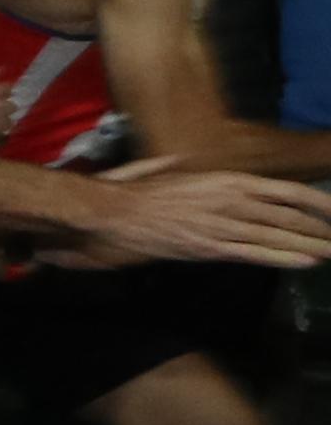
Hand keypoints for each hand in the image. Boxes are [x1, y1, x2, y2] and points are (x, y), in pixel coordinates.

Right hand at [82, 162, 330, 269]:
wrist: (114, 211)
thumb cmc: (136, 191)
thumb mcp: (162, 169)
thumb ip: (176, 166)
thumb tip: (175, 162)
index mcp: (227, 179)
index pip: (285, 191)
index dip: (316, 201)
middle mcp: (232, 200)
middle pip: (287, 216)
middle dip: (319, 228)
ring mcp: (222, 225)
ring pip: (276, 235)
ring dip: (310, 245)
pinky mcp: (210, 247)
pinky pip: (254, 253)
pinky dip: (283, 257)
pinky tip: (306, 261)